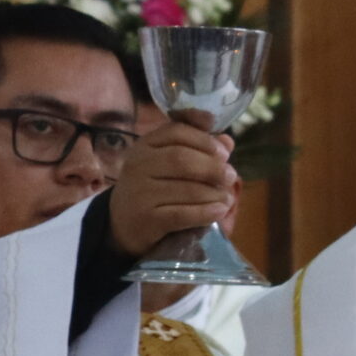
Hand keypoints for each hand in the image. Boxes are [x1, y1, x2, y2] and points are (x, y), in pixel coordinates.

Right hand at [109, 110, 237, 257]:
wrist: (124, 224)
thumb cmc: (155, 188)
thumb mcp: (170, 164)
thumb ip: (197, 149)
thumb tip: (227, 141)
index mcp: (145, 145)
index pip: (176, 131)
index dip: (204, 140)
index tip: (225, 153)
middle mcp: (138, 165)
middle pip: (182, 159)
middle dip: (213, 167)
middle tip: (231, 176)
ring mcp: (140, 192)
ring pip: (186, 189)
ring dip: (214, 194)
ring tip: (228, 198)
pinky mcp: (146, 219)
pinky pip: (182, 214)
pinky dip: (206, 213)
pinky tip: (219, 211)